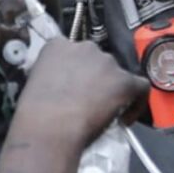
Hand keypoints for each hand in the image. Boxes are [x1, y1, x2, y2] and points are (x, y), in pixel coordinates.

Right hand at [17, 39, 147, 147]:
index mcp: (58, 46)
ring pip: (118, 75)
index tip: (76, 89)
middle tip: (90, 103)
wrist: (49, 126)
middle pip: (98, 62)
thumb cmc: (35, 113)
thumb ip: (51, 77)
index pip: (73, 53)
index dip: (78, 72)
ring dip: (113, 91)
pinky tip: (125, 118)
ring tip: (105, 114)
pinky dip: (136, 102)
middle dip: (97, 81)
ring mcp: (106, 62)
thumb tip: (60, 89)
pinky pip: (140, 87)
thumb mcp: (34, 83)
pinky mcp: (124, 80)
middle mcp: (85, 47)